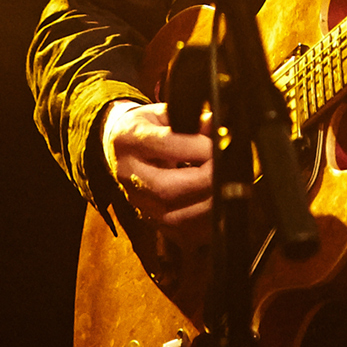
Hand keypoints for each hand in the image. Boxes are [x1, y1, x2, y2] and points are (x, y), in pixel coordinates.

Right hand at [102, 101, 213, 233]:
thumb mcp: (164, 115)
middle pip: (166, 189)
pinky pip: (181, 232)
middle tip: (225, 169)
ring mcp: (137, 202)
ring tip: (226, 187)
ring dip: (208, 204)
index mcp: (130, 141)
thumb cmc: (146, 129)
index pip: (164, 147)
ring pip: (174, 217)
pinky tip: (218, 206)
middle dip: (204, 181)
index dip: (197, 148)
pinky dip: (205, 222)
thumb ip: (191, 120)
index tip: (219, 144)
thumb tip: (217, 126)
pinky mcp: (150, 221)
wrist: (119, 150)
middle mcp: (128, 175)